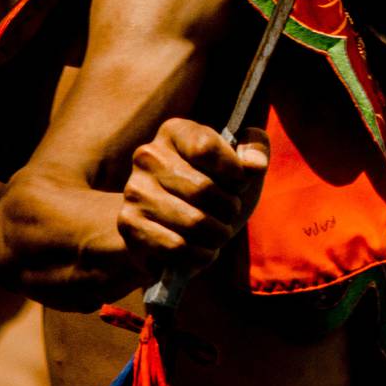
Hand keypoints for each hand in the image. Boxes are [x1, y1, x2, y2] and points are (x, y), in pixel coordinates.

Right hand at [118, 119, 269, 278]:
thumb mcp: (240, 165)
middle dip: (228, 209)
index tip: (238, 183)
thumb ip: (256, 148)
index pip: (206, 148)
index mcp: (174, 131)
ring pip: (192, 222)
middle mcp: (147, 156)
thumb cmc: (212, 187)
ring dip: (217, 235)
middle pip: (202, 188)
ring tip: (218, 234)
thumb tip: (254, 165)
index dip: (233, 171)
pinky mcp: (129, 226)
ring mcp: (135, 191)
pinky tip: (202, 250)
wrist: (168, 224)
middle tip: (230, 214)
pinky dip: (199, 254)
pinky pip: (176, 247)